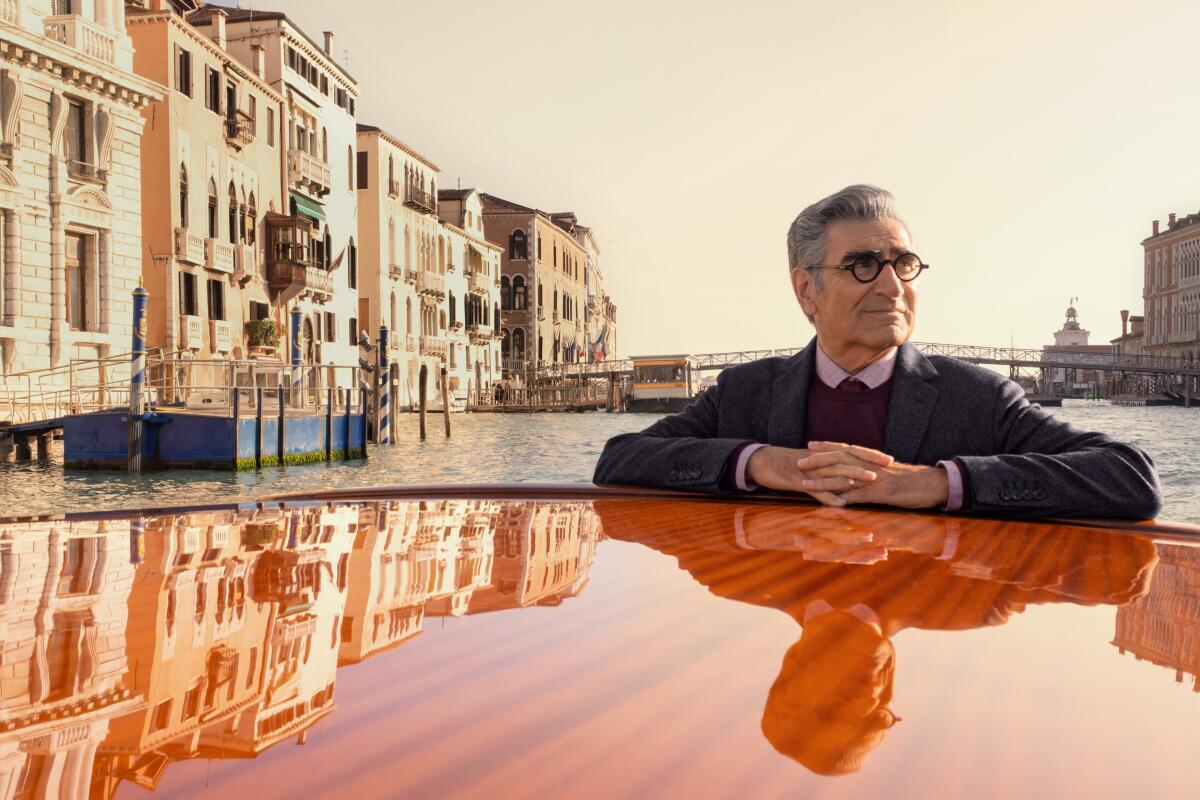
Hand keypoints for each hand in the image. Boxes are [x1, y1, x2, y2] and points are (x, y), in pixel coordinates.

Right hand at [746, 444, 893, 505]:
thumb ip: (829, 469)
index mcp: (824, 455)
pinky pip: (815, 490)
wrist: (762, 461)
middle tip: (888, 467)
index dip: (870, 455)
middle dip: (868, 462)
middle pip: (847, 459)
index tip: (889, 459)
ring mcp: (809, 471)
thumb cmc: (787, 464)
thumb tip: (847, 476)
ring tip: (871, 481)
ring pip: (834, 472)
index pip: (851, 452)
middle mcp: (819, 460)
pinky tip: (841, 503)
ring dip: (853, 477)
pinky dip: (828, 496)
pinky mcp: (797, 481)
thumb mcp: (810, 464)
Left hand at [802, 441, 948, 509]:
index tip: (809, 445)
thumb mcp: (888, 472)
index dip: (827, 446)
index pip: (846, 449)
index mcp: (872, 460)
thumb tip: (857, 475)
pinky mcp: (882, 494)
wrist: (933, 484)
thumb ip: (871, 472)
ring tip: (805, 483)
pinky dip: (844, 500)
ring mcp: (875, 480)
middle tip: (799, 462)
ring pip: (844, 479)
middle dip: (817, 461)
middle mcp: (870, 466)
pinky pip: (859, 497)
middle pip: (839, 460)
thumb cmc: (911, 479)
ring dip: (823, 482)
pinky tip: (829, 503)